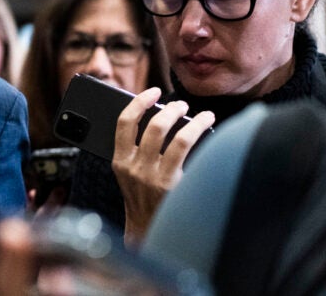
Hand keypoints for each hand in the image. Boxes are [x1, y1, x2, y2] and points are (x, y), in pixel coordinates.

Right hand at [111, 88, 214, 244]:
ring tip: (199, 114)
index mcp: (118, 162)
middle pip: (151, 125)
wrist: (151, 233)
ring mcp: (152, 177)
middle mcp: (133, 168)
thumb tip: (162, 118)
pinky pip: (185, 146)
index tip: (152, 91)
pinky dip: (198, 129)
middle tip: (181, 105)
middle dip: (169, 108)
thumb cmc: (145, 200)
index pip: (123, 123)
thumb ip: (137, 151)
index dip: (139, 102)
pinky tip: (207, 125)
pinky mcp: (171, 184)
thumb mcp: (131, 176)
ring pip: (171, 133)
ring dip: (188, 117)